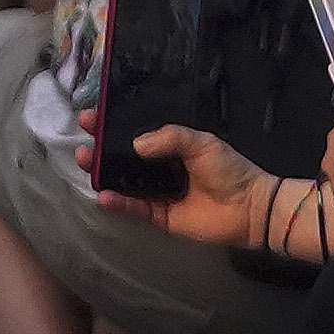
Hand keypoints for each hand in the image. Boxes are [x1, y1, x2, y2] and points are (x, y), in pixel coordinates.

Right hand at [101, 121, 302, 245]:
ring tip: (85, 162)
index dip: (114, 124)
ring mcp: (159, 192)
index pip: (136, 132)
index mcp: (171, 145)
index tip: (92, 117)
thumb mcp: (201, 142)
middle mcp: (161, 167)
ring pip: (124, 181)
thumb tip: (135, 144)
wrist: (250, 208)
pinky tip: (104, 195)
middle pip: (124, 156)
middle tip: (84, 138)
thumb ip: (168, 138)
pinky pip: (135, 208)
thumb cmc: (229, 169)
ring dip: (104, 172)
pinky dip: (119, 203)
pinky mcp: (161, 216)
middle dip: (102, 147)